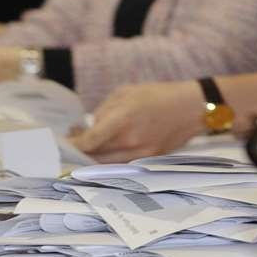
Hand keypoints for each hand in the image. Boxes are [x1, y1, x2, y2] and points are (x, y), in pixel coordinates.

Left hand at [73, 80, 205, 161]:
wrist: (193, 108)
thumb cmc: (159, 95)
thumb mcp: (126, 92)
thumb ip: (104, 110)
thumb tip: (90, 126)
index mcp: (123, 119)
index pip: (89, 140)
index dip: (73, 144)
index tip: (63, 141)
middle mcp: (130, 140)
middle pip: (94, 155)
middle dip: (80, 150)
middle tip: (73, 142)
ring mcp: (141, 152)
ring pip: (106, 163)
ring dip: (93, 157)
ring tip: (88, 146)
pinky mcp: (148, 158)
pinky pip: (121, 163)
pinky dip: (109, 159)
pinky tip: (106, 150)